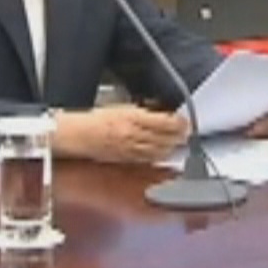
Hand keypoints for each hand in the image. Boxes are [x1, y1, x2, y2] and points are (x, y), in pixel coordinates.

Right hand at [54, 105, 189, 164]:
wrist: (80, 135)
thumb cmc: (98, 120)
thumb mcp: (122, 107)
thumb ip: (143, 112)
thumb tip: (161, 115)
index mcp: (133, 118)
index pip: (164, 122)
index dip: (178, 123)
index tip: (184, 121)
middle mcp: (134, 135)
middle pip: (166, 138)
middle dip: (179, 136)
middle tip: (186, 132)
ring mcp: (132, 149)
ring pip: (161, 150)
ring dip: (172, 146)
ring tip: (178, 142)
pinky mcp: (128, 159)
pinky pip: (150, 159)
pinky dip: (160, 155)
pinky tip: (164, 152)